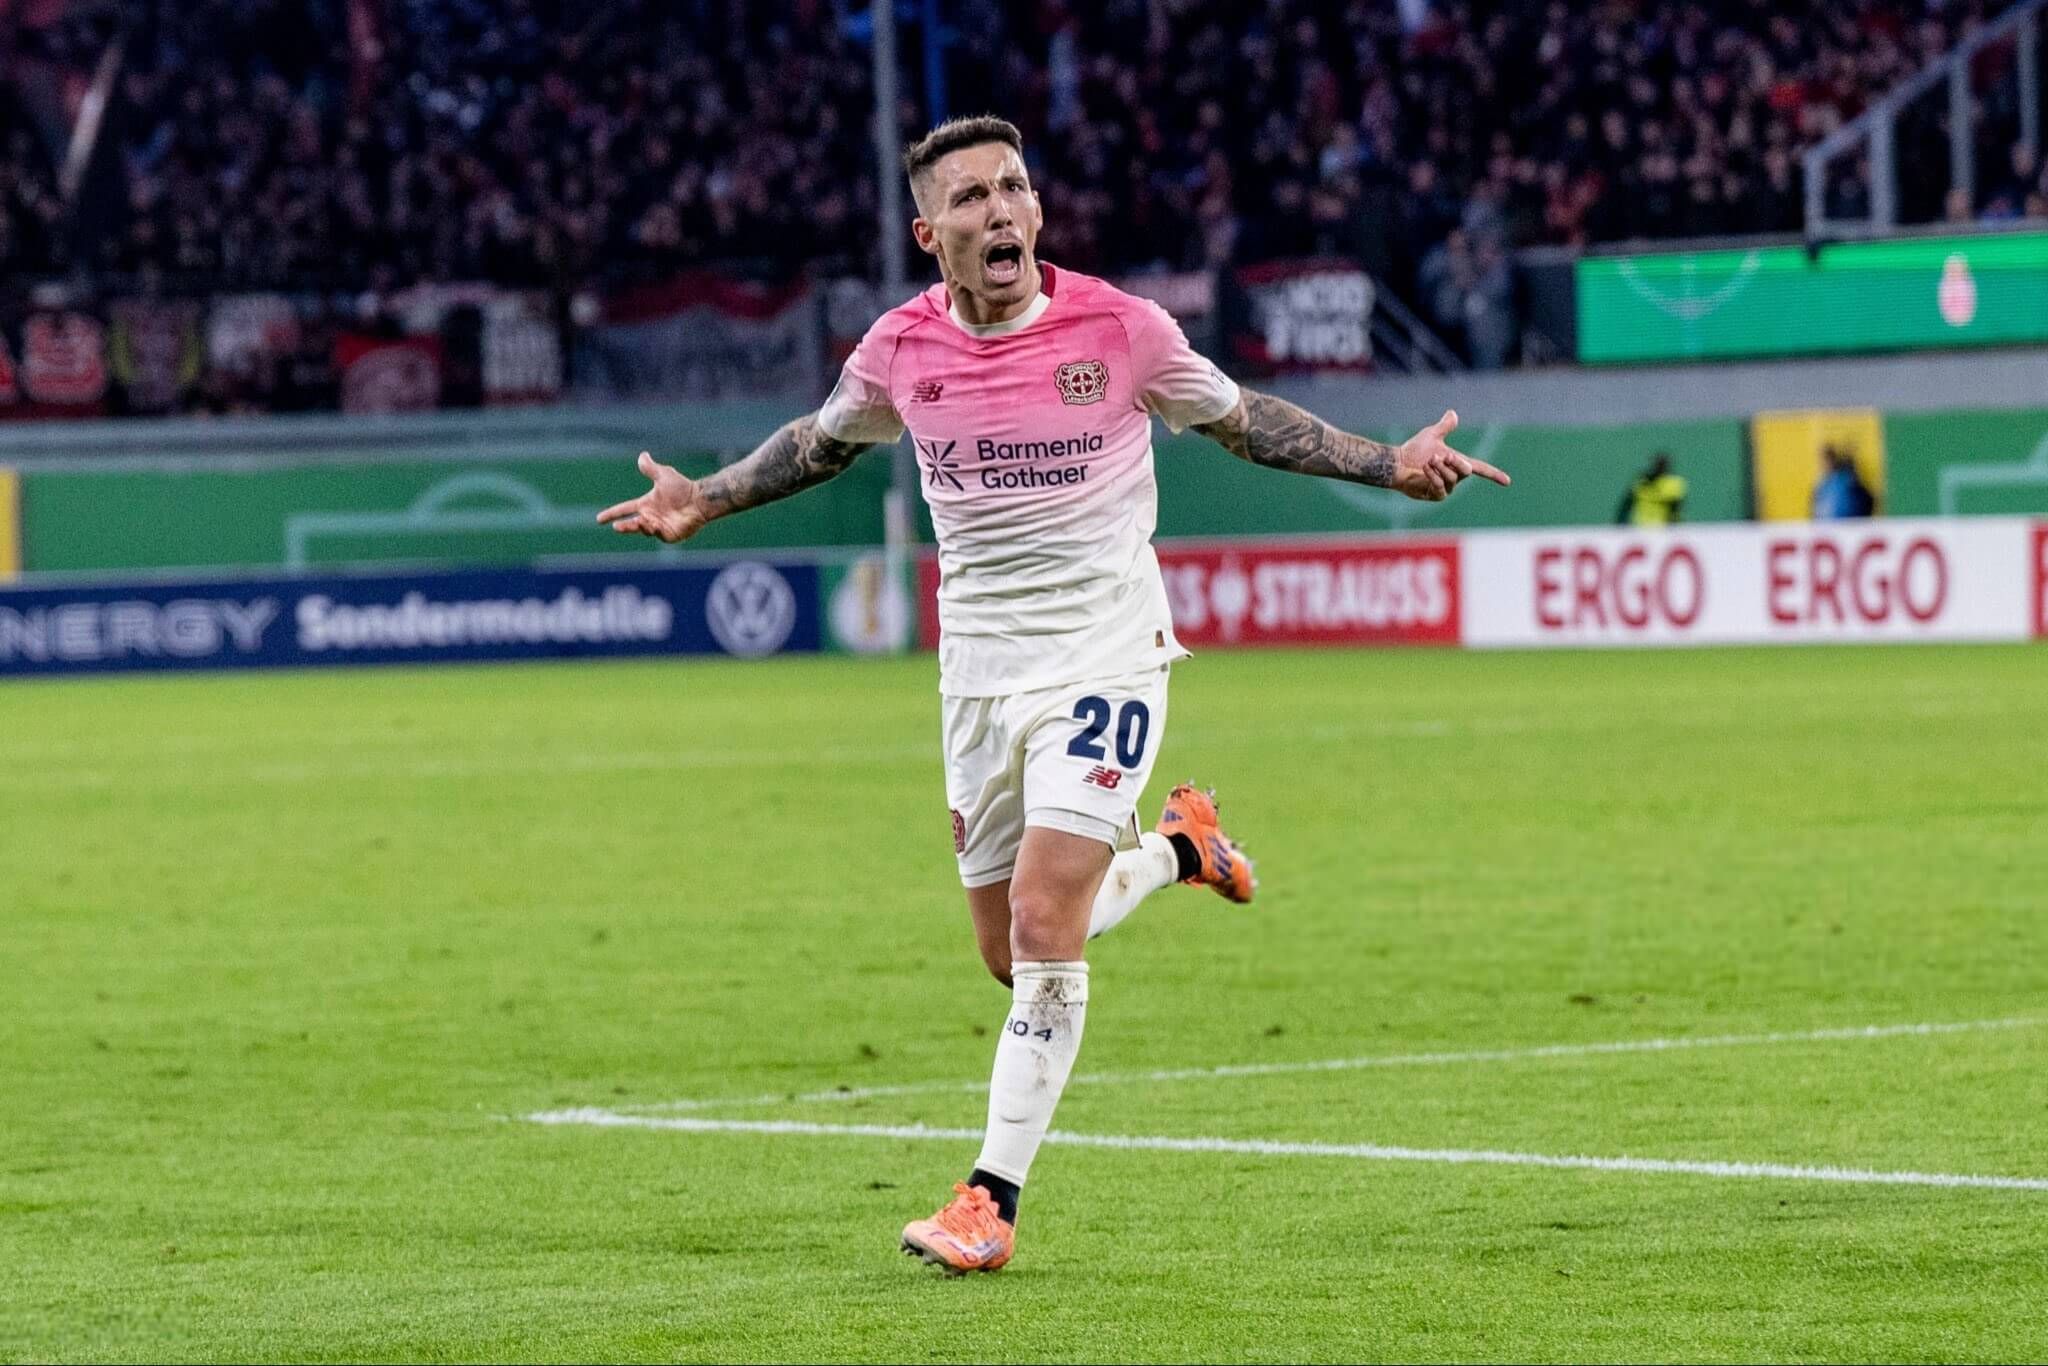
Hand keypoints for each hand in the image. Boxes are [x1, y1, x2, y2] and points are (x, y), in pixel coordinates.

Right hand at [596, 451, 710, 542]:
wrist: (699, 499)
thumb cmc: (682, 487)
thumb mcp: (663, 475)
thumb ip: (651, 468)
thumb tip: (642, 455)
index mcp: (646, 504)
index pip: (625, 509)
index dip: (612, 513)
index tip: (599, 519)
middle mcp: (650, 516)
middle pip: (631, 523)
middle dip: (624, 526)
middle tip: (616, 526)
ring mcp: (659, 527)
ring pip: (643, 530)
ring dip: (639, 526)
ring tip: (642, 521)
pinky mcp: (669, 535)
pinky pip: (657, 535)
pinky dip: (653, 531)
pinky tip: (654, 524)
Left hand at [1393, 410, 1510, 501]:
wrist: (1397, 463)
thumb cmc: (1413, 450)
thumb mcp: (1432, 435)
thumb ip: (1444, 427)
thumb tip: (1453, 413)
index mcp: (1457, 464)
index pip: (1480, 469)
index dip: (1494, 475)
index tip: (1507, 482)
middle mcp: (1454, 478)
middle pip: (1466, 470)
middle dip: (1455, 461)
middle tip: (1440, 455)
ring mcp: (1445, 489)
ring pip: (1452, 478)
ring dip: (1439, 467)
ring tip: (1428, 461)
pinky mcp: (1435, 496)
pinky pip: (1440, 487)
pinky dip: (1433, 476)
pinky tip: (1424, 469)